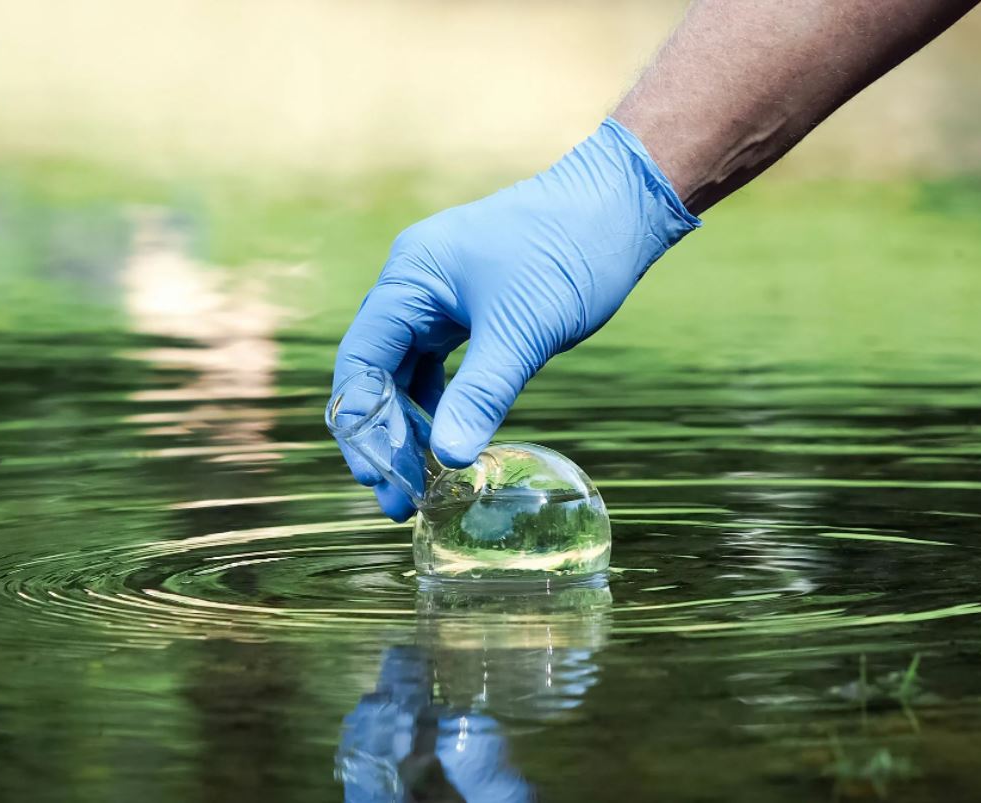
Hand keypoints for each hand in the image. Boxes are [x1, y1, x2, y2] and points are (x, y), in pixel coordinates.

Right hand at [333, 118, 699, 519]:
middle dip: (383, 435)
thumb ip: (481, 394)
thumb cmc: (569, 254)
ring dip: (409, 424)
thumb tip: (448, 458)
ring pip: (404, 369)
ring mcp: (441, 294)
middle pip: (374, 369)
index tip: (377, 480)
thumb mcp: (523, 332)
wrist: (621, 205)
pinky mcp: (469, 305)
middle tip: (396, 498)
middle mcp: (414, 283)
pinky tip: (448, 439)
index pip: (360, 360)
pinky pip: (436, 362)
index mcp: (410, 277)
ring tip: (420, 481)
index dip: (362, 425)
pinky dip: (438, 401)